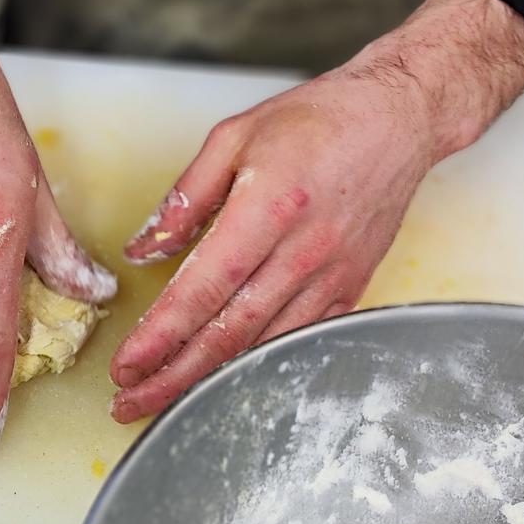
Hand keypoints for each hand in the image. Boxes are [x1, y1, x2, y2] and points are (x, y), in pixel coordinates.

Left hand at [108, 0, 523, 422]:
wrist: (398, 120)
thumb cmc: (318, 119)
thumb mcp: (234, 137)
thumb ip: (184, 198)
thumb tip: (143, 249)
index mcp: (268, 208)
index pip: (202, 289)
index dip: (160, 335)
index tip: (125, 365)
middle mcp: (303, 252)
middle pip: (229, 333)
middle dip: (173, 376)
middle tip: (128, 403)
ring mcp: (332, 276)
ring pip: (263, 346)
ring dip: (209, 381)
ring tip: (163, 399)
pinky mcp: (350, 288)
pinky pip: (298, 339)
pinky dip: (258, 365)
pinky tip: (223, 380)